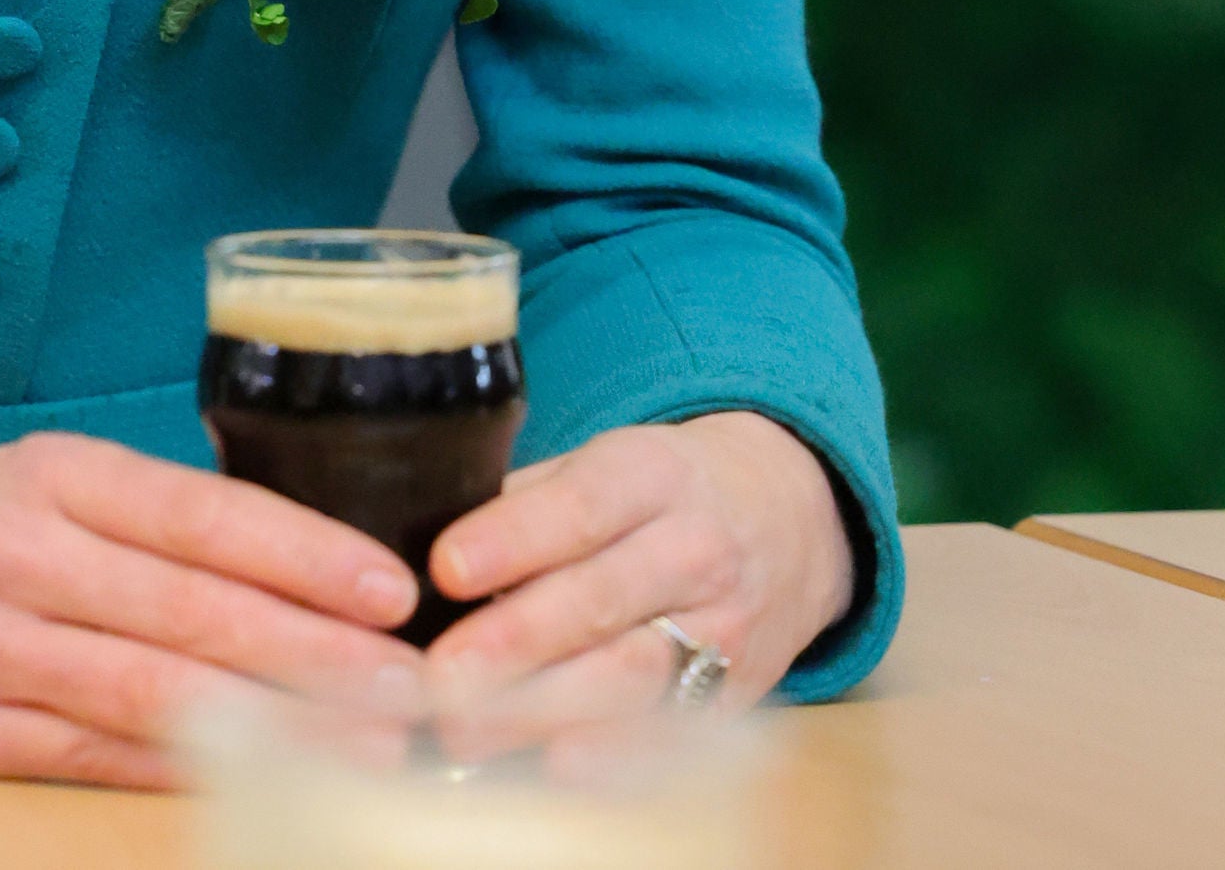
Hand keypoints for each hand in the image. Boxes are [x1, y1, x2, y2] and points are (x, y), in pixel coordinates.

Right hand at [0, 432, 422, 788]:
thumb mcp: (37, 477)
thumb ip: (145, 514)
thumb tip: (289, 555)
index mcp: (53, 473)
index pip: (202, 513)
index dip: (303, 553)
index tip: (390, 588)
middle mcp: (22, 553)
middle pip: (192, 609)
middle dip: (313, 652)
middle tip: (409, 684)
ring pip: (153, 691)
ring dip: (269, 723)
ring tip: (359, 742)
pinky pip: (92, 754)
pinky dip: (180, 770)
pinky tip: (254, 778)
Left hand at [422, 412, 853, 754]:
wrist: (790, 519)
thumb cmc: (663, 491)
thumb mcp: (609, 461)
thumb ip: (529, 500)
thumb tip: (434, 546)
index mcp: (654, 473)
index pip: (580, 505)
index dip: (513, 539)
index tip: (446, 568)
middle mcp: (695, 548)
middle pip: (599, 598)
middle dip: (513, 642)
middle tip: (439, 675)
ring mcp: (722, 626)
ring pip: (630, 674)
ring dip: (543, 709)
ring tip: (466, 729)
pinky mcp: (735, 692)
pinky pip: (669, 727)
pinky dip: (610, 754)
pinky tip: (553, 763)